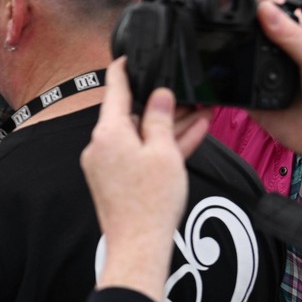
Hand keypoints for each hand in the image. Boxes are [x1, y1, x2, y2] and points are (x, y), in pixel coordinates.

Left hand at [82, 58, 210, 301]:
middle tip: (186, 93)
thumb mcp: (164, 152)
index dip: (124, 70)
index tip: (128, 56)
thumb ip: (160, 118)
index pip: (114, 90)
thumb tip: (159, 95)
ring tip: (200, 111)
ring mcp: (107, 164)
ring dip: (167, 126)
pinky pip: (141, 155)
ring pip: (141, 136)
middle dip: (160, 104)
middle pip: (132, 115)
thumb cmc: (151, 202)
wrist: (139, 246)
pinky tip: (191, 134)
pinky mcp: (117, 180)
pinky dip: (161, 147)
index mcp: (107, 132)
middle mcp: (101, 146)